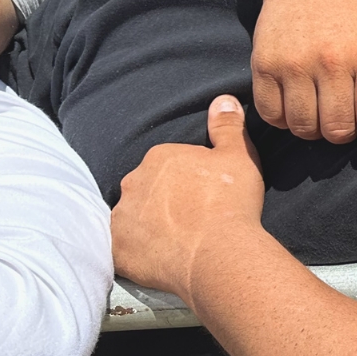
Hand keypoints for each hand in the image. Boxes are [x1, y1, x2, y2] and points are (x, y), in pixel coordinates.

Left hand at [112, 96, 264, 299]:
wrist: (219, 255)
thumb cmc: (231, 202)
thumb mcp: (239, 156)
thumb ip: (227, 126)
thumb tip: (222, 99)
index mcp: (159, 157)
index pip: (169, 163)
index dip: (189, 179)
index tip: (207, 194)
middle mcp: (133, 182)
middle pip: (148, 188)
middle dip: (165, 199)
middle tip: (194, 216)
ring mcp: (122, 218)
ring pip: (135, 217)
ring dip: (150, 224)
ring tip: (181, 239)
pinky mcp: (118, 250)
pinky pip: (125, 247)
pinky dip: (140, 251)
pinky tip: (163, 256)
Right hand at [253, 0, 356, 141]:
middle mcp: (330, 60)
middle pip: (337, 130)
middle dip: (345, 132)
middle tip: (345, 114)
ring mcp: (293, 64)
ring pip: (303, 128)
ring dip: (314, 128)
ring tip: (321, 109)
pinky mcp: (263, 65)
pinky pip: (271, 116)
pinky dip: (284, 119)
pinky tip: (297, 103)